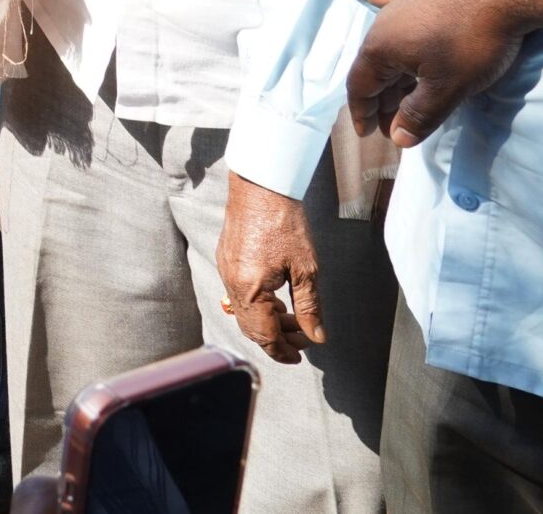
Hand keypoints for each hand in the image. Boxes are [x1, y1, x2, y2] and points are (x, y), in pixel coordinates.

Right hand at [217, 172, 324, 363]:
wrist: (261, 186)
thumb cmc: (285, 222)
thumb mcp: (306, 268)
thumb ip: (309, 306)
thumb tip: (316, 336)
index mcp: (251, 289)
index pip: (264, 335)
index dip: (282, 351)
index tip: (299, 357)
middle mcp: (232, 283)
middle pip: (251, 327)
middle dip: (276, 338)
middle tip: (303, 338)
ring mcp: (226, 271)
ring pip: (244, 311)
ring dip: (267, 321)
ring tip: (293, 319)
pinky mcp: (226, 259)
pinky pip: (238, 294)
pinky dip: (257, 305)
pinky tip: (276, 299)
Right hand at [347, 0, 526, 148]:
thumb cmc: (470, 41)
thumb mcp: (447, 88)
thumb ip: (420, 116)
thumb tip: (398, 139)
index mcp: (379, 47)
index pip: (358, 87)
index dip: (361, 114)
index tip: (367, 134)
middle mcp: (383, 26)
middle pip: (373, 71)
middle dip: (382, 103)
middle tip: (394, 127)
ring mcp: (404, 10)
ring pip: (392, 55)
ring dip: (397, 84)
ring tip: (411, 104)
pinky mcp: (425, 2)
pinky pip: (407, 40)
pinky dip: (411, 64)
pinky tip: (430, 72)